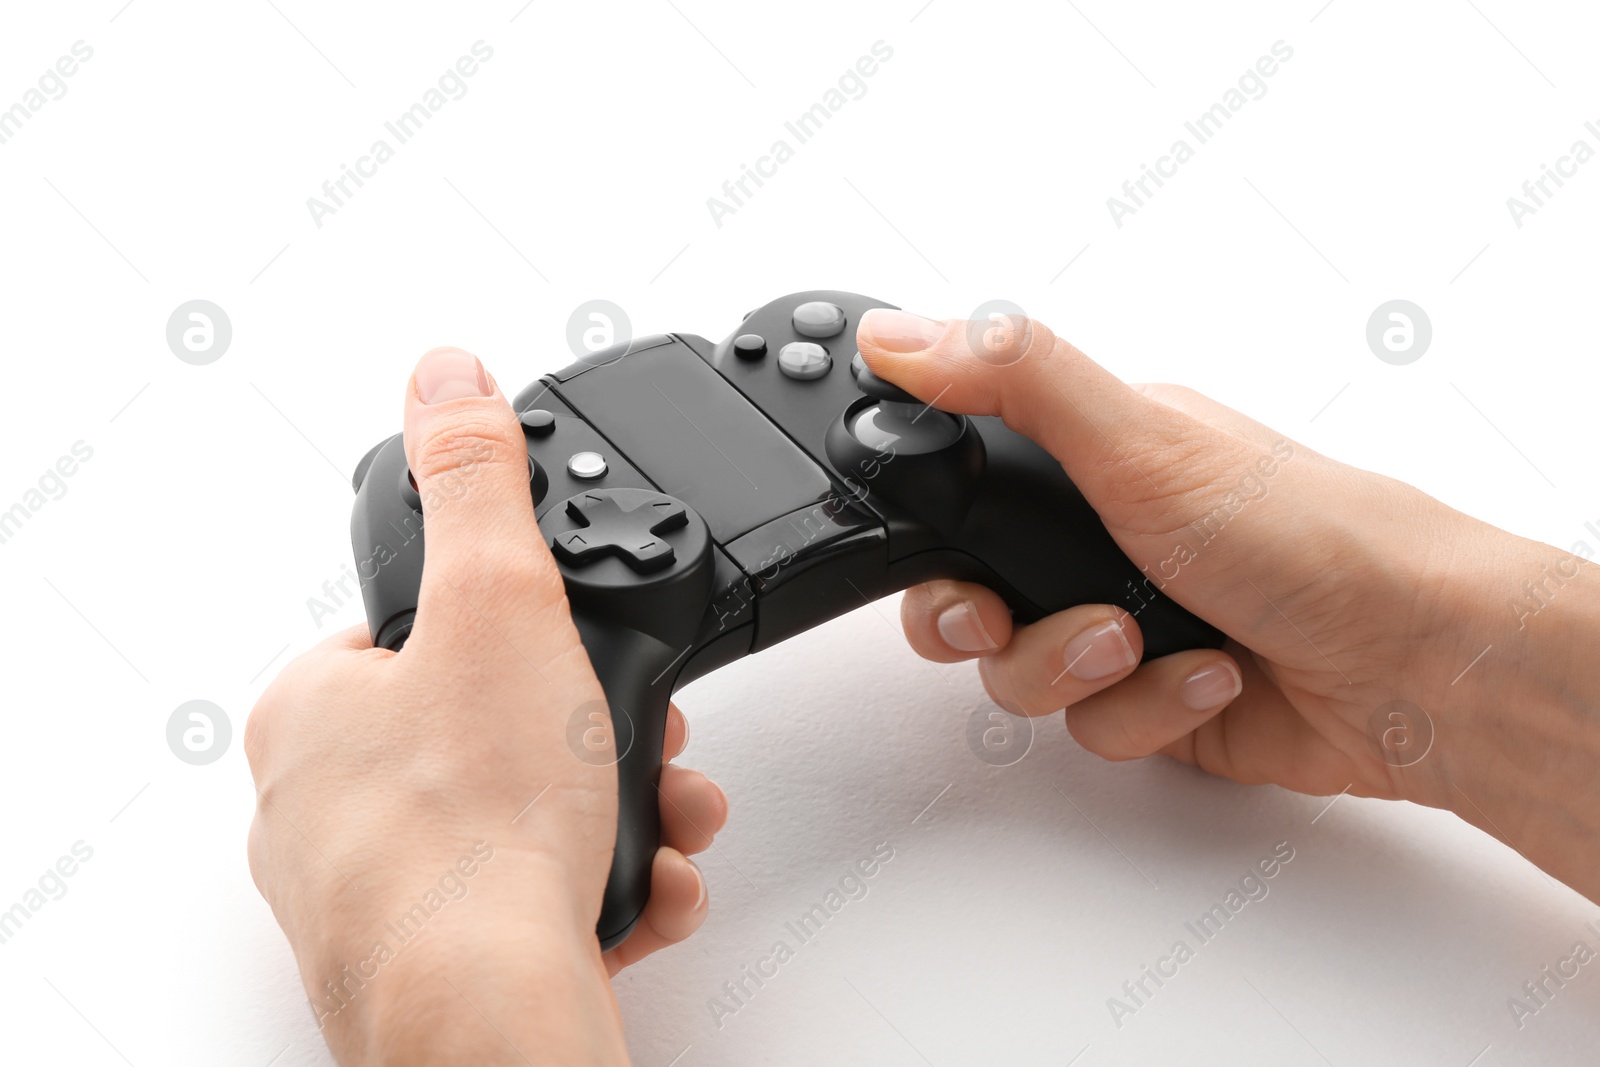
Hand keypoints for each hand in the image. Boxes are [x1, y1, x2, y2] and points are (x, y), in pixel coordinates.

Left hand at [246, 348, 727, 1065]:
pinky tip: (643, 884)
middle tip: (647, 738)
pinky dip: (604, 881)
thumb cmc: (468, 825)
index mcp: (312, 710)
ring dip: (621, 804)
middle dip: (597, 730)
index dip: (522, 628)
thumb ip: (478, 480)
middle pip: (492, 724)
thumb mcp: (499, 602)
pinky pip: (536, 896)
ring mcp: (378, 892)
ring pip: (526, 815)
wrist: (485, 1009)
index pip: (422, 630)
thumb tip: (445, 374)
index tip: (581, 649)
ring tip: (671, 814)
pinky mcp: (435, 959)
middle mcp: (324, 804)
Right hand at [859, 308, 1599, 899]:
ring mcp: (1129, 623)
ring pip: (1020, 672)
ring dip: (1073, 666)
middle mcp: (1105, 538)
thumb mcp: (1143, 438)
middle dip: (979, 620)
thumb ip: (1014, 380)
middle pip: (969, 593)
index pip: (964, 484)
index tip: (934, 549)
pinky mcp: (1155, 700)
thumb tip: (900, 334)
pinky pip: (1089, 727)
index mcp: (1099, 455)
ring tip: (1141, 641)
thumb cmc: (1311, 534)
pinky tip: (1209, 677)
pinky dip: (1145, 708)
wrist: (1418, 667)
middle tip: (1003, 617)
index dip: (927, 526)